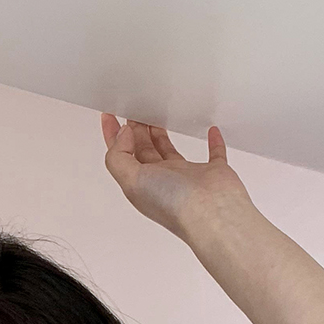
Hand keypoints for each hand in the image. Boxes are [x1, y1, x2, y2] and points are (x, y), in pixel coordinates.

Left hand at [100, 115, 251, 239]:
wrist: (213, 215)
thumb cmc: (175, 205)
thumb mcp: (131, 180)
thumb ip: (119, 156)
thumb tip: (124, 134)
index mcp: (142, 184)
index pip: (122, 156)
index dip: (113, 136)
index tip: (109, 115)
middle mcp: (163, 181)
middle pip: (144, 150)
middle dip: (135, 130)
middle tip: (132, 109)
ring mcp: (189, 178)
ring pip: (170, 150)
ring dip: (160, 133)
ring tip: (154, 114)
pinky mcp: (213, 173)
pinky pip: (214, 153)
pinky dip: (213, 142)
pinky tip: (211, 131)